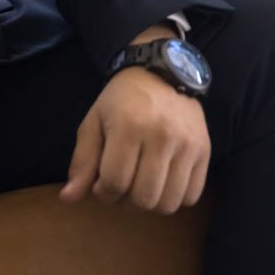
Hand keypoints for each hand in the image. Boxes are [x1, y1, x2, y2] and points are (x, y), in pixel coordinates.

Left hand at [60, 28, 210, 213]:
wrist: (162, 71)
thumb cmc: (122, 100)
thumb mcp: (94, 122)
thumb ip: (82, 162)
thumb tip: (68, 198)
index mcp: (129, 127)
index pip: (115, 183)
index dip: (104, 192)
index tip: (102, 182)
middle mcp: (162, 136)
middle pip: (143, 198)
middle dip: (127, 199)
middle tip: (124, 181)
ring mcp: (187, 144)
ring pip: (169, 203)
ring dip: (152, 202)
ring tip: (144, 183)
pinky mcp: (205, 150)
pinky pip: (192, 195)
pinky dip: (176, 196)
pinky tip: (165, 180)